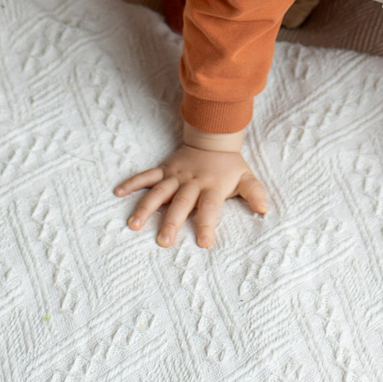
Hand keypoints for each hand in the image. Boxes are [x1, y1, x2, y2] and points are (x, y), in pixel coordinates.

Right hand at [114, 131, 268, 248]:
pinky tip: (118, 193)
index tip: (203, 243)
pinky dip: (132, 183)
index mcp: (211, 187)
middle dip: (172, 222)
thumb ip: (254, 193)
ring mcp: (174, 176)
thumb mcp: (246, 177)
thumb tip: (264, 209)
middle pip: (180, 203)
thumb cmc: (229, 166)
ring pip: (158, 192)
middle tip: (163, 241)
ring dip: (146, 208)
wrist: (213, 139)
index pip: (209, 208)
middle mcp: (191, 182)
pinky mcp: (163, 170)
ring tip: (134, 224)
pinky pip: (145, 176)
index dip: (206, 224)